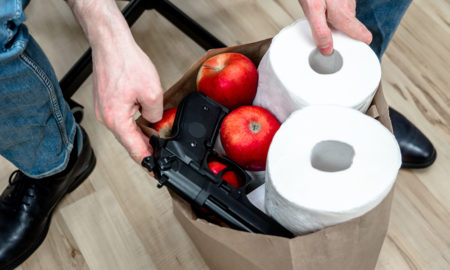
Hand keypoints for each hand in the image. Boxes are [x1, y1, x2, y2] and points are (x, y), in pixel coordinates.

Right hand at [67, 0, 162, 163]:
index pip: (133, 148)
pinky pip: (121, 118)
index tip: (154, 170)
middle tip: (158, 158)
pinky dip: (133, 123)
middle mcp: (106, 117)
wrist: (111, 43)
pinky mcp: (105, 102)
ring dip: (139, 135)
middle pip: (128, 141)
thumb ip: (154, 114)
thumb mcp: (152, 93)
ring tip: (153, 142)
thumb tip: (152, 120)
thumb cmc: (126, 63)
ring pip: (125, 129)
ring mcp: (104, 110)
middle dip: (144, 148)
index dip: (146, 161)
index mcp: (116, 119)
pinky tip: (143, 124)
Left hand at [298, 0, 371, 54]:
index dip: (359, 47)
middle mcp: (349, 8)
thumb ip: (321, 31)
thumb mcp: (312, 10)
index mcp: (344, 15)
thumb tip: (327, 50)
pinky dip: (332, 13)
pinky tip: (322, 10)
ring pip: (345, 19)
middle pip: (351, 29)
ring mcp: (347, 1)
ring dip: (334, 22)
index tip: (352, 55)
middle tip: (325, 39)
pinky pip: (340, 9)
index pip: (363, 36)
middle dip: (340, 35)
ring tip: (320, 20)